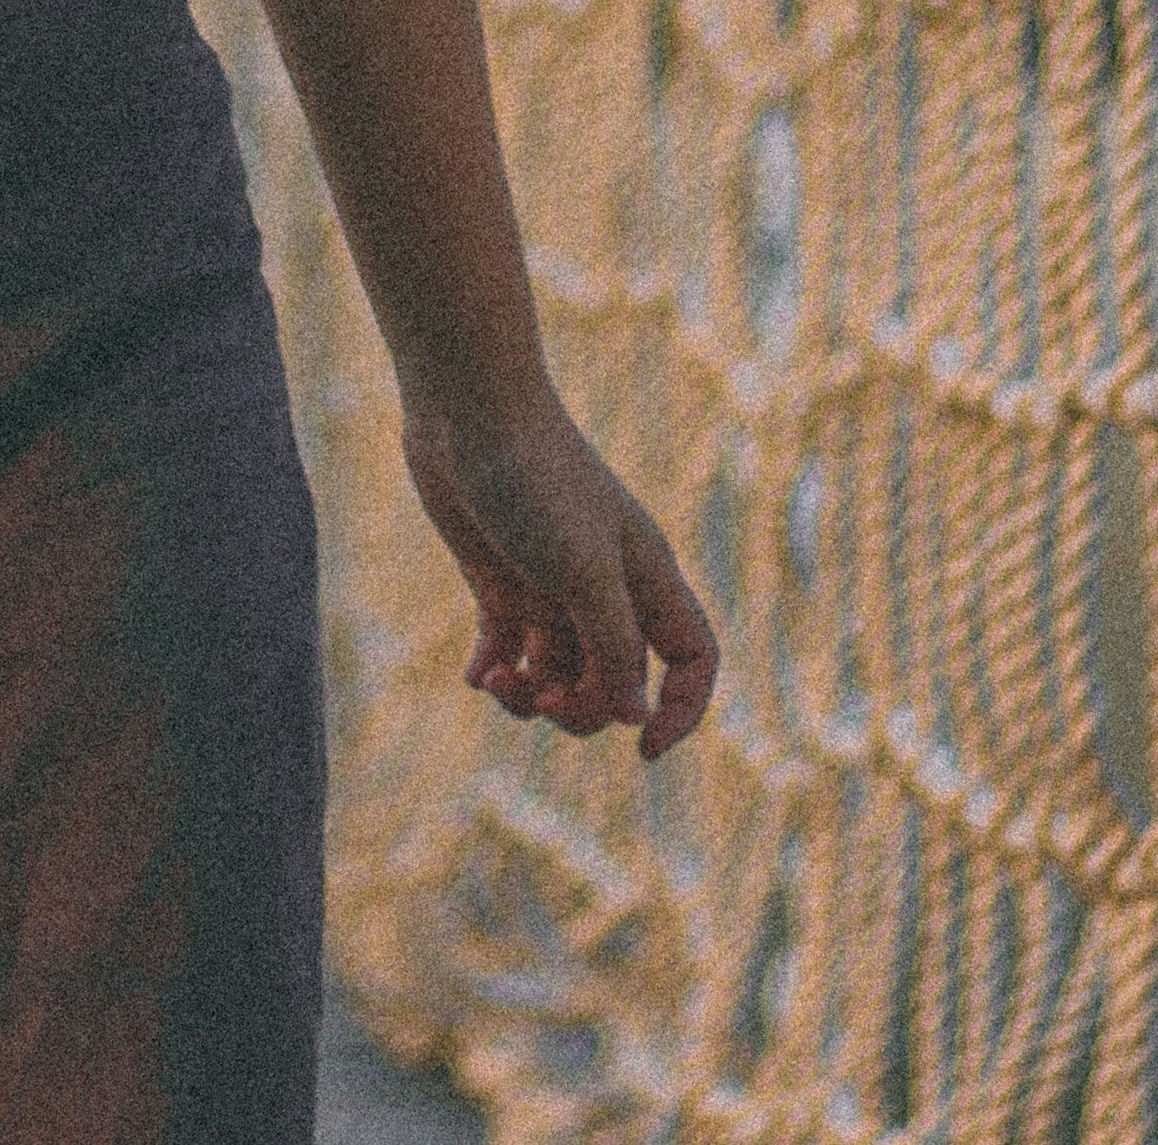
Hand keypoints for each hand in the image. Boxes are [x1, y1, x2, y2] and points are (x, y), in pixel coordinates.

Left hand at [401, 381, 716, 759]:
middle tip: (541, 699)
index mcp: (644, 579)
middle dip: (583, 709)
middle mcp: (604, 586)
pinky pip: (508, 649)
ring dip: (531, 696)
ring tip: (498, 682)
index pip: (690, 660)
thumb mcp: (584, 572)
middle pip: (615, 682)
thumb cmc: (535, 481)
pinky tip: (478, 673)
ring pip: (558, 672)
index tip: (644, 749)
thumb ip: (613, 647)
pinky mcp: (501, 577)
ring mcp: (550, 583)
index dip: (680, 710)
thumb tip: (635, 719)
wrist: (466, 409)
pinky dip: (495, 670)